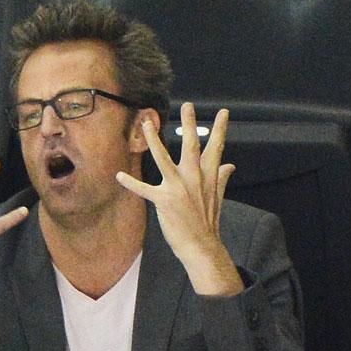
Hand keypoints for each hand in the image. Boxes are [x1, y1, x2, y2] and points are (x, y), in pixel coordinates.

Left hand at [115, 103, 243, 295]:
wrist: (202, 245)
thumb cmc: (207, 221)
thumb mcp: (217, 197)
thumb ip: (221, 178)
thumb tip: (230, 165)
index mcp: (208, 176)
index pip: (216, 148)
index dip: (220, 129)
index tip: (224, 112)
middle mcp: (194, 178)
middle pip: (192, 146)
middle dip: (189, 125)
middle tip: (188, 105)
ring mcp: (179, 188)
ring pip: (164, 159)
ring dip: (154, 141)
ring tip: (146, 124)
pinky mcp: (164, 201)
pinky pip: (144, 190)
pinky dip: (131, 183)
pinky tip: (119, 176)